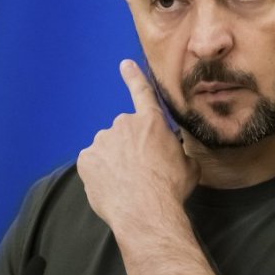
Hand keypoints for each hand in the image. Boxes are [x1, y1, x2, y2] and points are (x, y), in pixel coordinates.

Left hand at [77, 59, 198, 228]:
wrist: (146, 210)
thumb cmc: (171, 188)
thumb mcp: (188, 166)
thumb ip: (177, 151)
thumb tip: (175, 153)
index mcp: (151, 122)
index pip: (142, 93)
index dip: (134, 77)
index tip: (125, 64)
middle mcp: (124, 124)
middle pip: (124, 133)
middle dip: (129, 148)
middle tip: (139, 171)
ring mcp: (102, 140)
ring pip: (107, 149)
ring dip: (114, 161)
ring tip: (126, 184)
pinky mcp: (86, 159)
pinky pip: (92, 164)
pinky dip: (100, 173)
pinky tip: (111, 187)